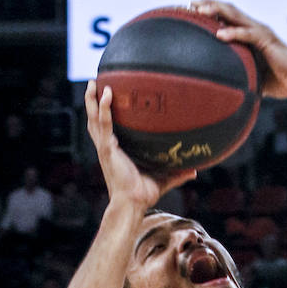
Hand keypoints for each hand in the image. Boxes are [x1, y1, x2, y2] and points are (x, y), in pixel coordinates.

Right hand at [85, 81, 196, 204]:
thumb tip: (194, 171)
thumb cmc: (143, 195)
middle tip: (95, 82)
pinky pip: (104, 125)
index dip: (103, 114)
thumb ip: (176, 173)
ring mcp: (105, 148)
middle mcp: (107, 148)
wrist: (133, 205)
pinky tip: (106, 94)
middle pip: (94, 120)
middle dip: (92, 102)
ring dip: (92, 100)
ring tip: (94, 82)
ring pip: (94, 119)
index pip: (106, 129)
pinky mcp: (108, 150)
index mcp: (114, 152)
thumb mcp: (162, 179)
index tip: (106, 98)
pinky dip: (104, 109)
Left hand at [193, 0, 286, 99]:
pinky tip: (219, 34)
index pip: (228, 17)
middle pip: (228, 9)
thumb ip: (241, 77)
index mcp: (251, 34)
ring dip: (217, 11)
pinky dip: (233, 32)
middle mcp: (254, 28)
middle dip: (209, 4)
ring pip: (235, 15)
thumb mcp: (254, 78)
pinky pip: (247, 34)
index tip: (192, 12)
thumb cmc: (280, 82)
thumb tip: (225, 92)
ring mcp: (261, 32)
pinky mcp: (267, 40)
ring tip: (200, 10)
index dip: (211, 11)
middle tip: (190, 4)